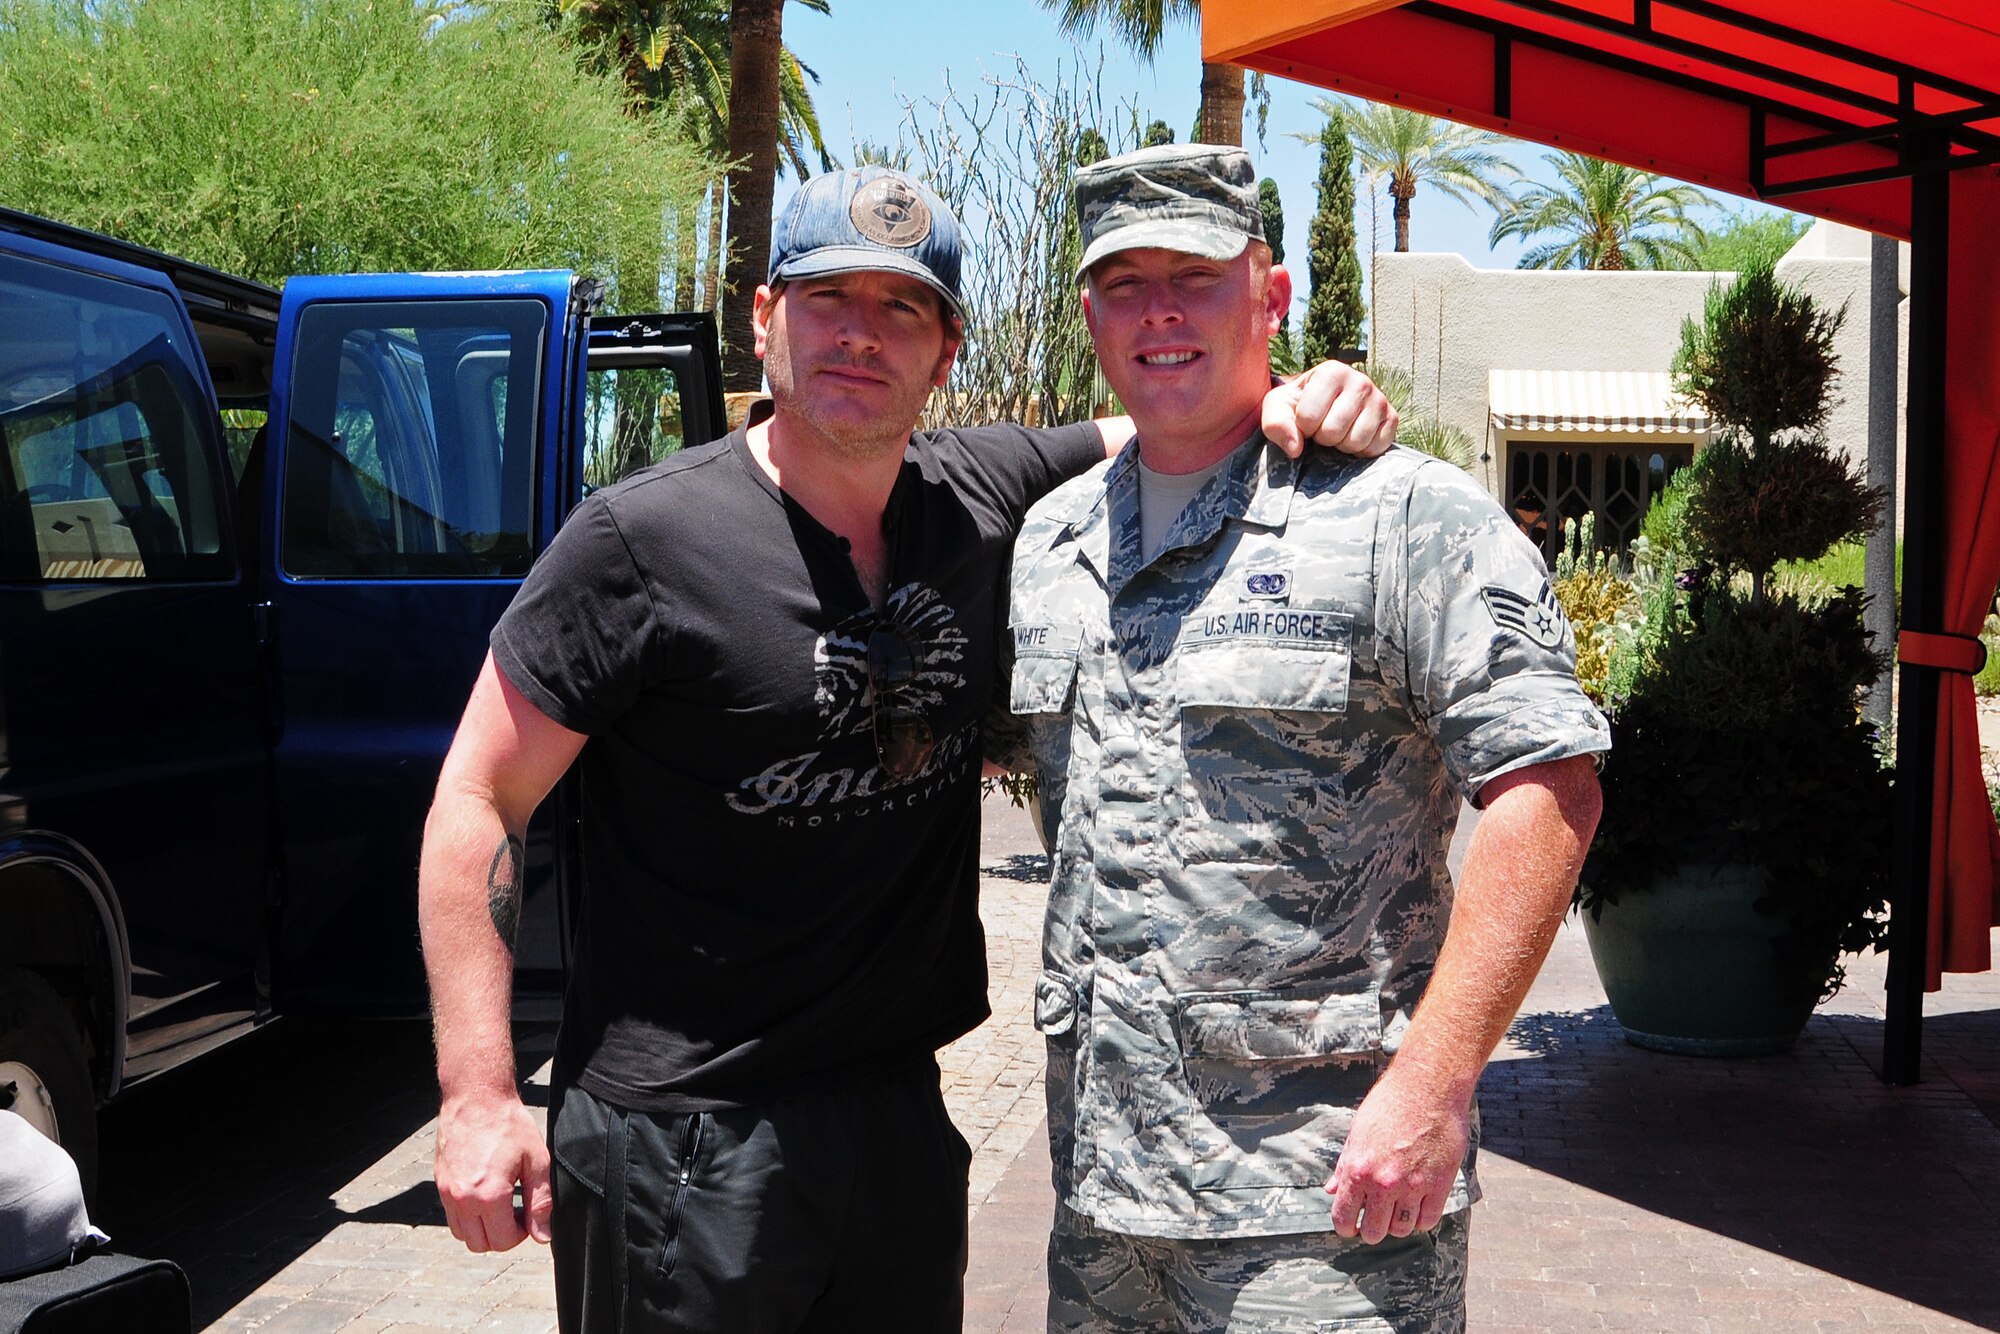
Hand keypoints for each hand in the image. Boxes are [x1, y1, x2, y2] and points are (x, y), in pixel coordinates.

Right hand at [435, 1089, 551, 1251]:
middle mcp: (463, 1199)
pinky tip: (484, 1195)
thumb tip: (542, 1235)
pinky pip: (452, 1217)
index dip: (521, 1234)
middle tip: (516, 1212)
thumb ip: (540, 1201)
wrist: (476, 1098)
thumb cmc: (509, 1125)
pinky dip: (468, 1217)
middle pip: (480, 1244)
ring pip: (463, 1235)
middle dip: (501, 1236)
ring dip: (482, 1229)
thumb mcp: (536, 1160)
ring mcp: (447, 1193)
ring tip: (500, 1205)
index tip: (528, 1215)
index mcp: (489, 1195)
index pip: (503, 1241)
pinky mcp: (439, 1184)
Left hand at [1262, 361, 1397, 459]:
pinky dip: (1362, 451)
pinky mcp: (1392, 418)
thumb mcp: (1277, 409)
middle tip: (1322, 427)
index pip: (1309, 418)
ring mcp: (1379, 399)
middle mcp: (1360, 381)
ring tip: (1338, 431)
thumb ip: (1276, 424)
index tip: (1304, 420)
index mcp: (1331, 372)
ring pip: (1356, 441)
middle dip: (1322, 437)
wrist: (1324, 406)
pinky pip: (1376, 447)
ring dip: (1342, 445)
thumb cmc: (1297, 406)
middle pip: (1334, 431)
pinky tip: (1354, 436)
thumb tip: (1296, 448)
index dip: (1302, 427)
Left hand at [1324, 1063, 1468, 1243]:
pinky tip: (1417, 1205)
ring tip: (1397, 1209)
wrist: (1428, 1087)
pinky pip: (1428, 1220)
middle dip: (1371, 1229)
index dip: (1345, 1227)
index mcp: (1357, 1169)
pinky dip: (1421, 1219)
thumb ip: (1343, 1166)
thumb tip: (1331, 1190)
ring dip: (1397, 1224)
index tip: (1351, 1226)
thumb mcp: (1357, 1132)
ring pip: (1402, 1229)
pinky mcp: (1439, 1184)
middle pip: (1374, 1231)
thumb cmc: (1389, 1104)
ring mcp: (1413, 1185)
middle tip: (1375, 1219)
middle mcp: (1383, 1182)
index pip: (1343, 1217)